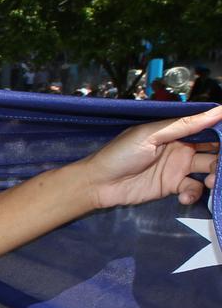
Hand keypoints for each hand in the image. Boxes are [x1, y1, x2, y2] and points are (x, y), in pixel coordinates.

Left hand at [82, 105, 220, 207]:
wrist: (99, 184)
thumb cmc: (120, 154)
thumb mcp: (150, 135)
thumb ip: (184, 125)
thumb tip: (218, 110)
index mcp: (175, 132)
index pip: (207, 130)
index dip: (220, 134)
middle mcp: (180, 149)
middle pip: (213, 151)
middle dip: (221, 159)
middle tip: (220, 167)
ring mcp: (177, 169)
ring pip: (208, 170)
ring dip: (215, 176)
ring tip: (212, 181)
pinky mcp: (172, 187)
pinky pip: (192, 189)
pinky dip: (193, 194)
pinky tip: (183, 197)